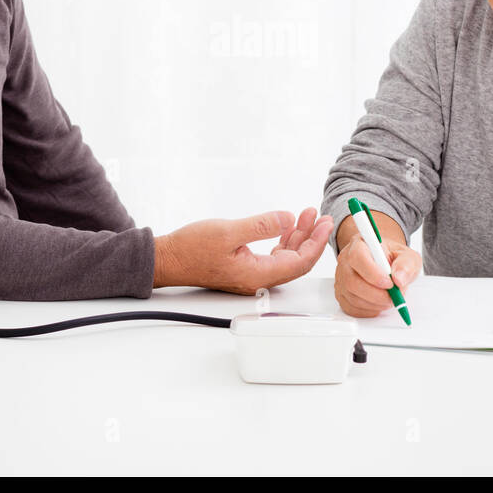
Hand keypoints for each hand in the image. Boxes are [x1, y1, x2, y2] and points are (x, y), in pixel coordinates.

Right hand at [154, 207, 332, 293]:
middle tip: (320, 216)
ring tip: (306, 215)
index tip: (324, 223)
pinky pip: (273, 255)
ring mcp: (251, 273)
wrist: (169, 259)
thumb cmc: (191, 248)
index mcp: (257, 273)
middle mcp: (258, 278)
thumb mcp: (228, 231)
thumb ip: (261, 226)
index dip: (316, 243)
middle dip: (311, 237)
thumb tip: (288, 219)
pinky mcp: (244, 266)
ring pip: (286, 257)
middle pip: (296, 261)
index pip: (299, 262)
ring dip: (298, 236)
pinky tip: (287, 226)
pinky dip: (284, 240)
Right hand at [334, 235, 421, 317]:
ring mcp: (341, 278)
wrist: (385, 263)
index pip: (358, 257)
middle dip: (376, 294)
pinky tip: (379, 303)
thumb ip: (407, 264)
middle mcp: (345, 260)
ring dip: (375, 303)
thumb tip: (399, 279)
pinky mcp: (342, 294)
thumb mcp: (408, 256)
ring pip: (353, 298)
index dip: (373, 273)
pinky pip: (352, 308)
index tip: (390, 283)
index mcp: (360, 244)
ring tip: (389, 298)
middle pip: (352, 281)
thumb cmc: (393, 258)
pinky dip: (369, 310)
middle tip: (393, 296)